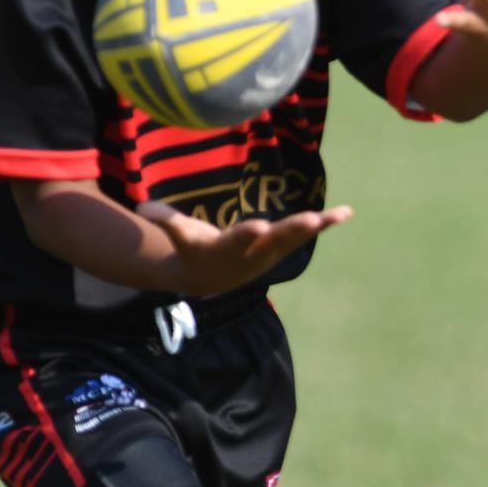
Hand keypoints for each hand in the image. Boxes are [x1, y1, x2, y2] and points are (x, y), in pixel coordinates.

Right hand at [137, 202, 353, 295]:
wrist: (209, 278)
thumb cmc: (191, 249)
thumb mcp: (178, 235)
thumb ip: (163, 219)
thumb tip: (141, 209)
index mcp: (228, 248)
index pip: (238, 240)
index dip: (248, 233)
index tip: (260, 226)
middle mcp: (254, 252)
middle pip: (276, 240)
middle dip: (293, 230)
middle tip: (312, 219)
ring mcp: (271, 250)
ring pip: (296, 238)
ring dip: (318, 226)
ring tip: (339, 214)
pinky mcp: (282, 245)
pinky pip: (305, 233)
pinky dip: (326, 223)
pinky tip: (346, 213)